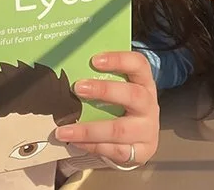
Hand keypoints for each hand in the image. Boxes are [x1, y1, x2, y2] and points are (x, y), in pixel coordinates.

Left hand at [54, 51, 158, 166]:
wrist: (139, 141)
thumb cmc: (123, 108)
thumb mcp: (121, 91)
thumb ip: (103, 81)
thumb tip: (70, 71)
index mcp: (144, 83)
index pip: (139, 65)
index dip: (119, 60)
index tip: (95, 60)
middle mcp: (149, 105)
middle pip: (133, 95)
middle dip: (104, 91)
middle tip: (78, 88)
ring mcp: (147, 130)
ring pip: (119, 130)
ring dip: (88, 129)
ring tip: (64, 130)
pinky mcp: (140, 152)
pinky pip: (113, 150)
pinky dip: (91, 146)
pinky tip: (76, 142)